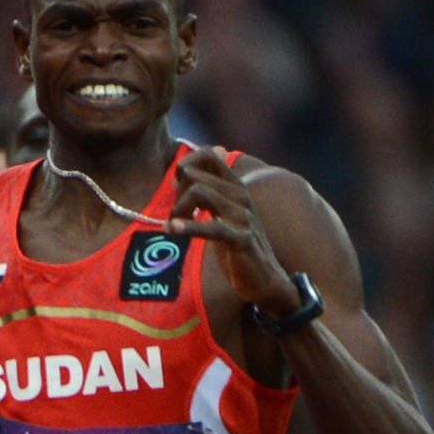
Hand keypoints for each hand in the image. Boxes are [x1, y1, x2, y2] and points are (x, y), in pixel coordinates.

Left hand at [166, 146, 294, 313]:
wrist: (263, 278)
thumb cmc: (237, 245)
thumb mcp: (222, 212)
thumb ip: (211, 187)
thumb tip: (204, 156)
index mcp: (235, 187)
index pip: (209, 155)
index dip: (186, 164)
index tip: (176, 186)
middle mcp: (240, 195)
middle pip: (196, 176)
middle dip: (176, 193)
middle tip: (174, 215)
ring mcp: (242, 216)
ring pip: (200, 192)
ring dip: (178, 209)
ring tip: (172, 226)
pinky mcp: (241, 238)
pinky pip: (212, 226)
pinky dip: (187, 226)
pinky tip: (171, 229)